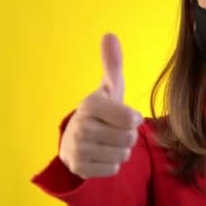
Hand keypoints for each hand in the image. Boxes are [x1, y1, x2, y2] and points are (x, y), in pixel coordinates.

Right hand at [59, 33, 143, 178]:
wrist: (74, 141)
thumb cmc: (101, 112)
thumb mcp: (109, 89)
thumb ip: (112, 64)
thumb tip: (110, 35)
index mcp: (91, 104)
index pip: (130, 119)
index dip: (132, 119)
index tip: (123, 116)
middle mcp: (81, 126)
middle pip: (129, 139)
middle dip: (126, 136)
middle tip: (112, 130)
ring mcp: (78, 149)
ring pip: (123, 155)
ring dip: (120, 151)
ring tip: (106, 142)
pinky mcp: (79, 169)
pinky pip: (113, 170)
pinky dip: (111, 165)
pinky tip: (100, 155)